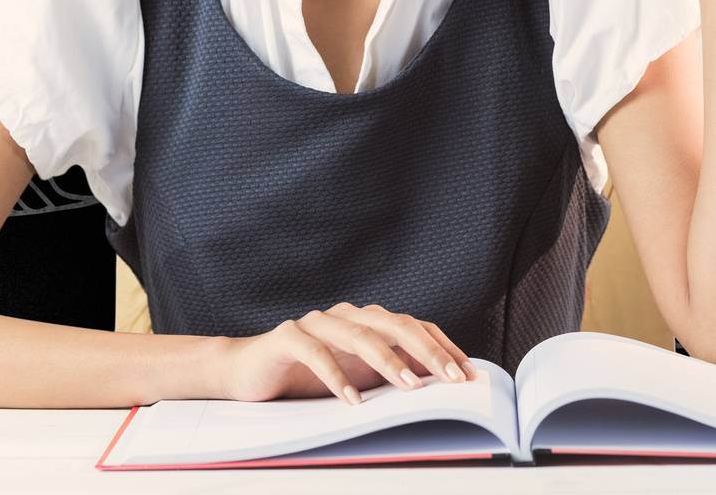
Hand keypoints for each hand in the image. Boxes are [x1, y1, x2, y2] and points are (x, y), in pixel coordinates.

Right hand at [214, 301, 477, 403]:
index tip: (468, 375)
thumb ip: (387, 375)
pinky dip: (336, 375)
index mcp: (368, 321)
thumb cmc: (307, 377)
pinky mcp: (289, 336)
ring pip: (361, 334)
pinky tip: (352, 400)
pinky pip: (316, 351)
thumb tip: (436, 388)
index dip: (443, 348)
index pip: (415, 327)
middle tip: (451, 380)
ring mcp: (318, 322)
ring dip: (389, 361)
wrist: (248, 372)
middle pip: (395, 325)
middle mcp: (348, 315)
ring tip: (411, 387)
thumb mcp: (355, 378)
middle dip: (428, 352)